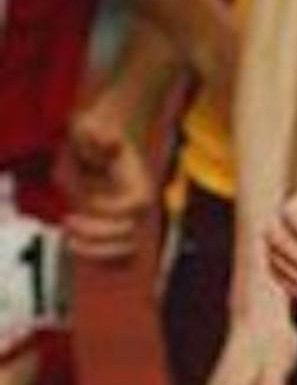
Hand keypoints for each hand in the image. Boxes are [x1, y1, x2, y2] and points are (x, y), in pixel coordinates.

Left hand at [59, 104, 152, 263]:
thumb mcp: (89, 127)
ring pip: (126, 252)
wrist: (99, 144)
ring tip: (70, 240)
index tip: (83, 196)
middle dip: (96, 232)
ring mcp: (128, 220)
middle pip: (131, 233)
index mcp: (140, 184)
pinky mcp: (114, 230)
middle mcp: (138, 207)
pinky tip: (72, 243)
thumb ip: (95, 133)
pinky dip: (95, 256)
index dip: (107, 206)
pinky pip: (115, 257)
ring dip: (96, 251)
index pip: (135, 206)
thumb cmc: (92, 134)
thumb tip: (109, 139)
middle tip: (68, 219)